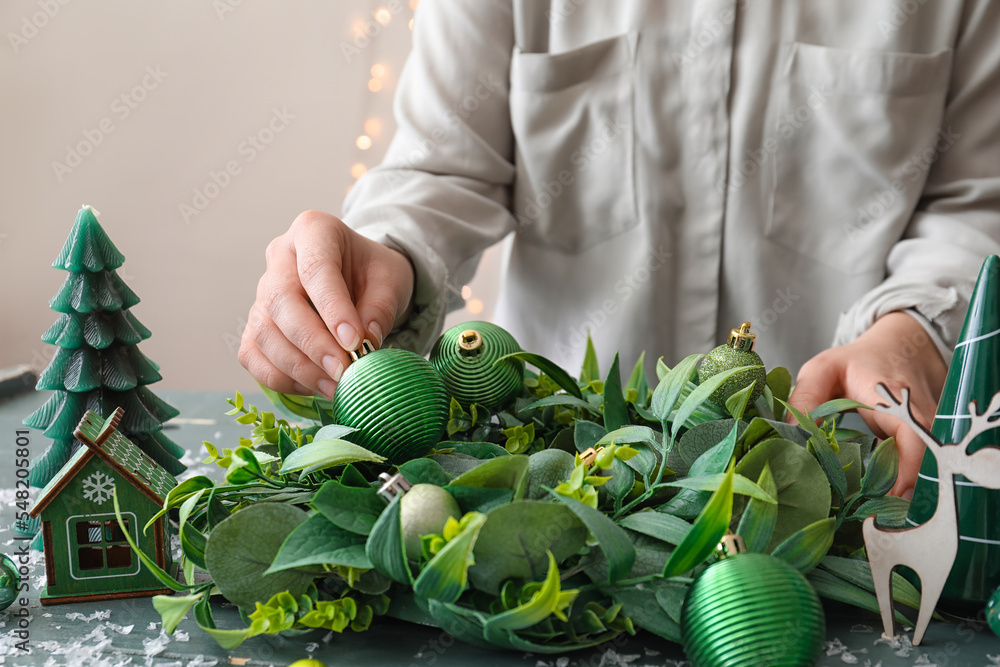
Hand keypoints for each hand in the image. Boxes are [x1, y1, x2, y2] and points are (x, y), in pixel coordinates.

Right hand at [239, 210, 414, 397]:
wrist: (360, 279)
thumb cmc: (373, 274)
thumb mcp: (391, 280)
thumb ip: (381, 308)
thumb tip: (365, 342)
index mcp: (314, 231)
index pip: (316, 268)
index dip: (332, 308)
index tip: (354, 342)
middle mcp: (279, 257)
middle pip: (280, 301)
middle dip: (313, 343)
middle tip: (344, 371)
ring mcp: (262, 291)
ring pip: (264, 332)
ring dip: (299, 367)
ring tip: (336, 386)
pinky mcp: (256, 325)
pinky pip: (253, 355)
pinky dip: (281, 378)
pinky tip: (315, 386)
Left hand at [787, 311, 947, 497]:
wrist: (899, 347)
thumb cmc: (857, 360)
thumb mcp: (822, 369)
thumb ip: (804, 398)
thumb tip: (790, 437)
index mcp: (893, 398)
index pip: (913, 439)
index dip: (905, 471)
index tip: (884, 497)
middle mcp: (919, 418)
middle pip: (922, 464)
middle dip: (899, 493)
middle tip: (868, 517)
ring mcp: (927, 432)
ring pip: (922, 470)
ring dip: (900, 493)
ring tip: (870, 514)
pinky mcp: (924, 443)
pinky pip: (917, 468)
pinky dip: (899, 486)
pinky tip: (875, 502)